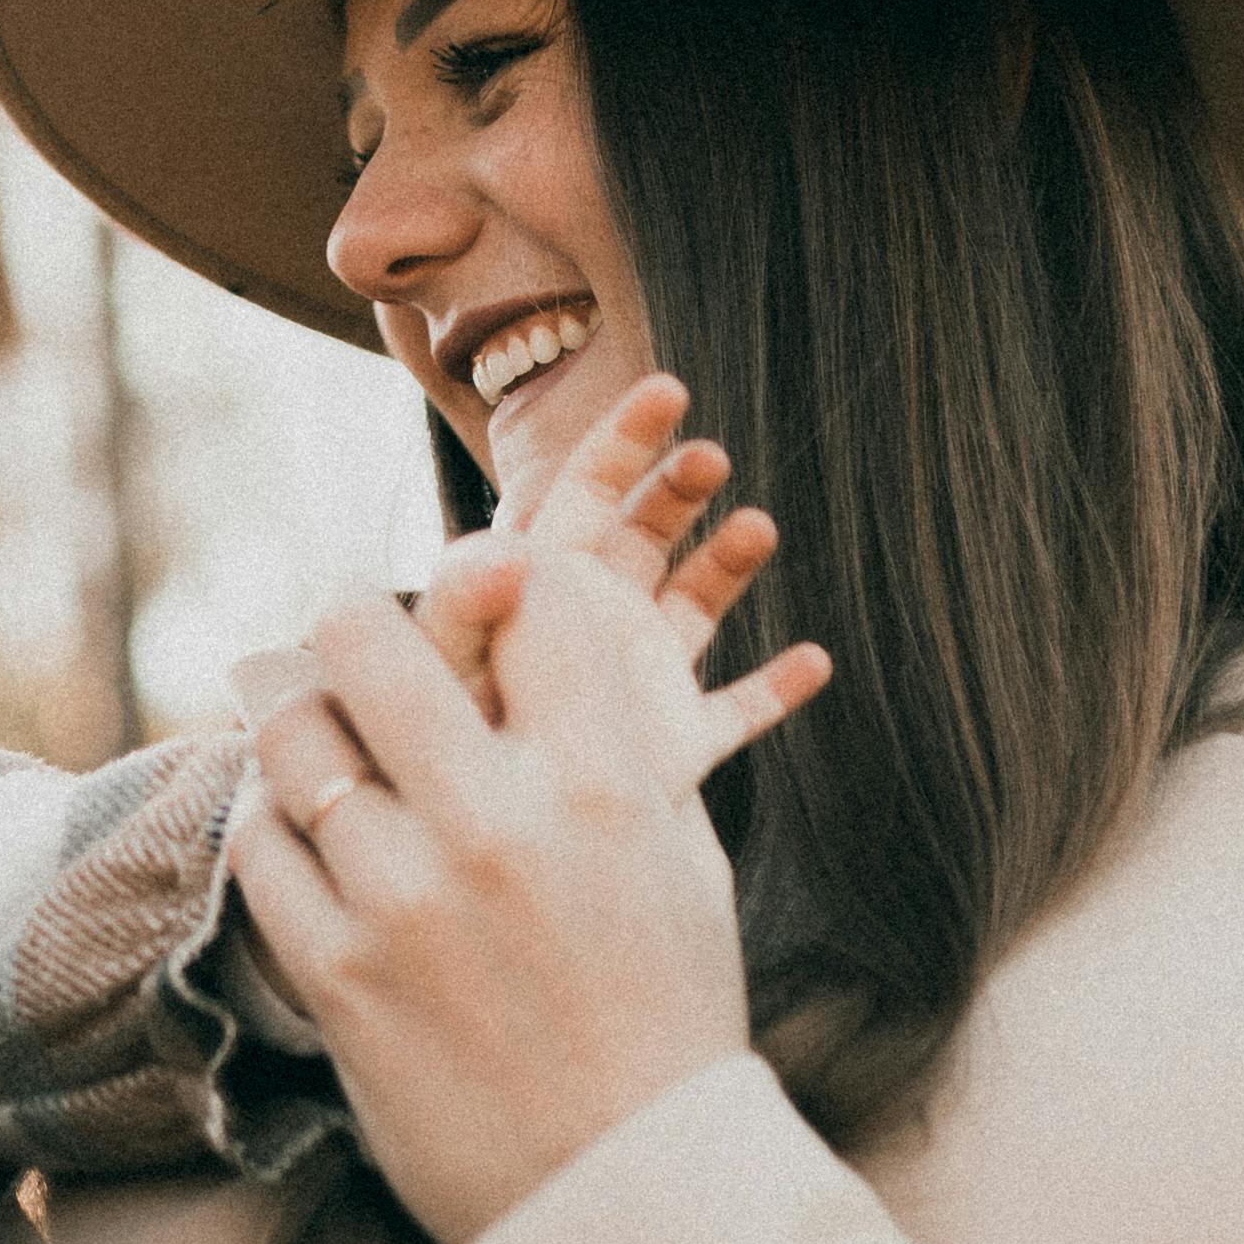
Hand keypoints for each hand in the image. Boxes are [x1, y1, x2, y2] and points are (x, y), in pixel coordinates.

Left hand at [231, 536, 825, 1243]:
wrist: (628, 1200)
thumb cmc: (667, 1019)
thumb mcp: (682, 864)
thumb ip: (621, 744)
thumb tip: (552, 626)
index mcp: (607, 786)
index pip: (524, 594)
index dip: (496, 575)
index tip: (480, 590)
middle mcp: (500, 828)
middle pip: (366, 635)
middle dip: (356, 620)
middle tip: (355, 637)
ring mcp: (406, 904)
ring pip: (291, 734)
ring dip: (298, 716)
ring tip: (311, 722)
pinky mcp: (337, 977)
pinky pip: (259, 845)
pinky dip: (271, 818)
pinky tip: (300, 825)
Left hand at [295, 367, 788, 732]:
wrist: (463, 854)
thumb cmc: (429, 756)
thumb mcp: (444, 672)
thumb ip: (463, 608)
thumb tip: (501, 545)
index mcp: (538, 587)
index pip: (584, 492)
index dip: (623, 440)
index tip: (666, 389)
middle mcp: (590, 623)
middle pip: (644, 533)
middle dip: (678, 488)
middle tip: (710, 456)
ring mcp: (636, 682)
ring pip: (694, 605)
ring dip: (727, 564)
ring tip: (759, 528)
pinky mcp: (671, 749)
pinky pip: (735, 712)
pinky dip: (774, 690)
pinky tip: (815, 662)